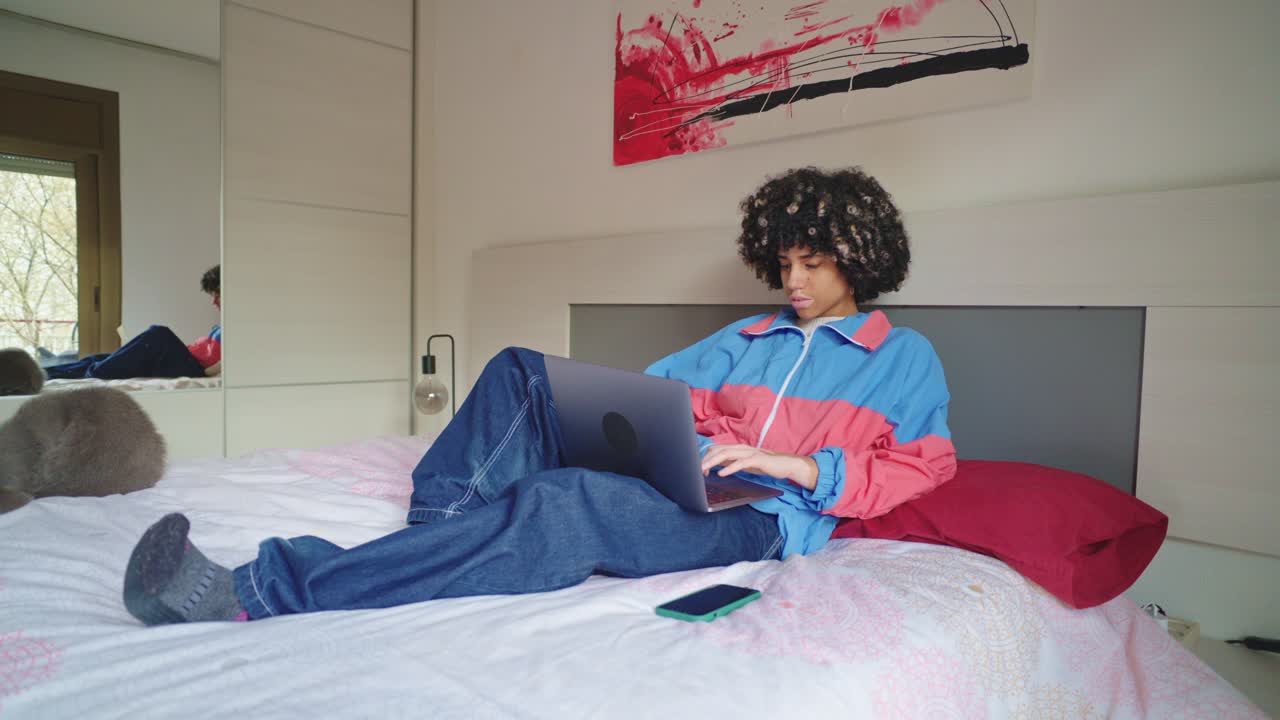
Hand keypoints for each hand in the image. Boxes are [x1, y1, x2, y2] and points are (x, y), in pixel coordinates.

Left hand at [701, 445, 818, 489]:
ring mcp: (750, 452)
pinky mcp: (758, 459)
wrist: (786, 464)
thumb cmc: (765, 464)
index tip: (699, 469)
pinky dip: (730, 468)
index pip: (717, 449)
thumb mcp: (744, 464)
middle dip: (705, 459)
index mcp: (738, 448)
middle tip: (695, 470)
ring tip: (703, 470)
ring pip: (727, 454)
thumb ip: (731, 462)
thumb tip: (716, 466)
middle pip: (718, 450)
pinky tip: (721, 473)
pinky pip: (741, 463)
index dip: (706, 458)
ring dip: (713, 462)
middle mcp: (742, 448)